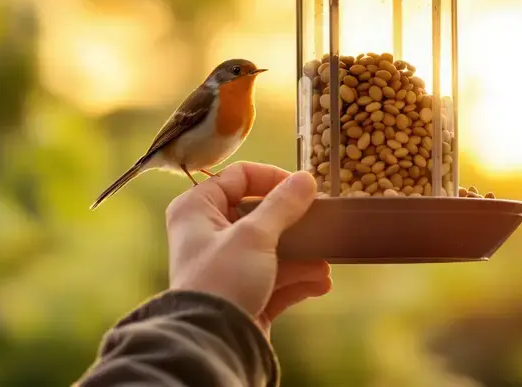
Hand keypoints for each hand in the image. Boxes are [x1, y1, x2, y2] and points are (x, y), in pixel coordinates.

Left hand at [165, 161, 330, 331]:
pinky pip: (275, 279)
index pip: (238, 177)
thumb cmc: (222, 280)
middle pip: (259, 215)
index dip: (272, 178)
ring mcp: (226, 267)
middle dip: (294, 224)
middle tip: (319, 223)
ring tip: (324, 263)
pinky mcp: (242, 295)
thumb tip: (305, 179)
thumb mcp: (254, 235)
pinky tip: (319, 284)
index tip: (302, 189)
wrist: (212, 343)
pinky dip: (297, 280)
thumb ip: (283, 205)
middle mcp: (208, 235)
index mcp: (197, 209)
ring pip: (271, 249)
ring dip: (302, 256)